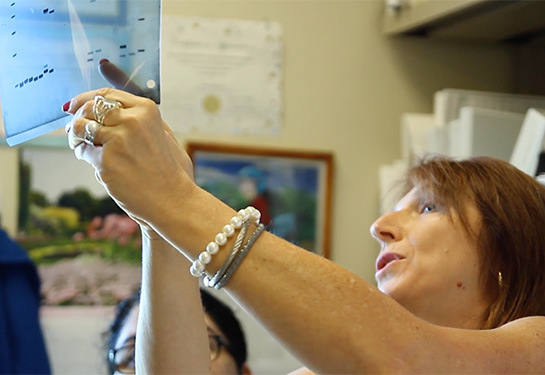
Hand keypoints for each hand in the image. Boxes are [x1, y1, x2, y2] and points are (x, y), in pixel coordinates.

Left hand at [65, 87, 194, 225]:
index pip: (106, 94)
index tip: (75, 105)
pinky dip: (83, 153)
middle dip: (77, 116)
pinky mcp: (106, 162)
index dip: (86, 98)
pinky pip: (82, 150)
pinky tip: (94, 161)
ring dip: (75, 134)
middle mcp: (132, 121)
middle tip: (76, 128)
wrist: (171, 199)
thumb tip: (102, 103)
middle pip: (90, 107)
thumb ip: (136, 116)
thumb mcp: (160, 133)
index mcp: (145, 110)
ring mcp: (118, 141)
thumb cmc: (165, 168)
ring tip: (80, 142)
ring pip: (80, 127)